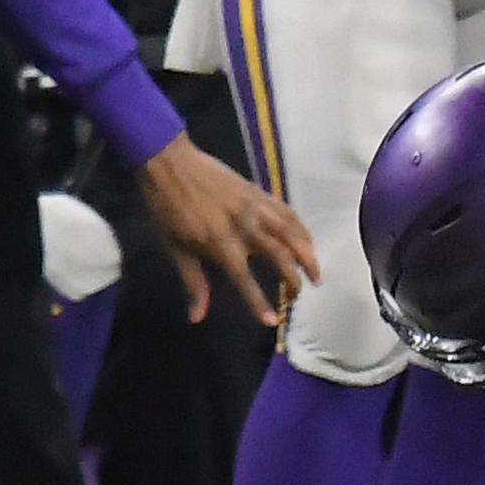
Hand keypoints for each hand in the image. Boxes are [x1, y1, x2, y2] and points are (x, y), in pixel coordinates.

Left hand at [138, 135, 316, 325]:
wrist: (171, 164)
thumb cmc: (168, 210)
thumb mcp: (176, 249)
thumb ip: (194, 283)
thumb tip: (197, 317)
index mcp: (219, 243)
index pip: (244, 279)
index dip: (259, 302)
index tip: (273, 320)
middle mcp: (243, 227)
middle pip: (278, 256)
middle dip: (293, 279)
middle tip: (297, 296)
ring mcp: (254, 207)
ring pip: (291, 233)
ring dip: (307, 255)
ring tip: (316, 273)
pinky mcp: (259, 192)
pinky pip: (287, 212)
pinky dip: (301, 229)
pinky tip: (306, 241)